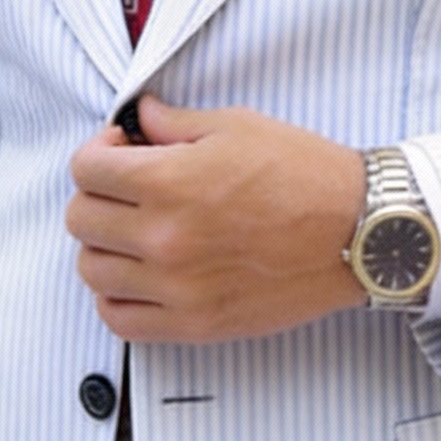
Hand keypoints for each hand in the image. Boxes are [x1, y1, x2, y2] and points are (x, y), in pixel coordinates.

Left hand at [65, 95, 368, 343]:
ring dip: (104, 246)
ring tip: (134, 233)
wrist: (360, 232)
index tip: (121, 152)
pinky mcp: (195, 323)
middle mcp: (164, 237)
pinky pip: (120, 320)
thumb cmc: (307, 175)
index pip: (86, 170)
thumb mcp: (237, 127)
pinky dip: (117, 298)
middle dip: (98, 195)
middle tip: (127, 189)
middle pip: (81, 219)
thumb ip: (175, 124)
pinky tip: (139, 277)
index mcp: (170, 182)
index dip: (99, 153)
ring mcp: (177, 287)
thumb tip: (141, 118)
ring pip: (93, 271)